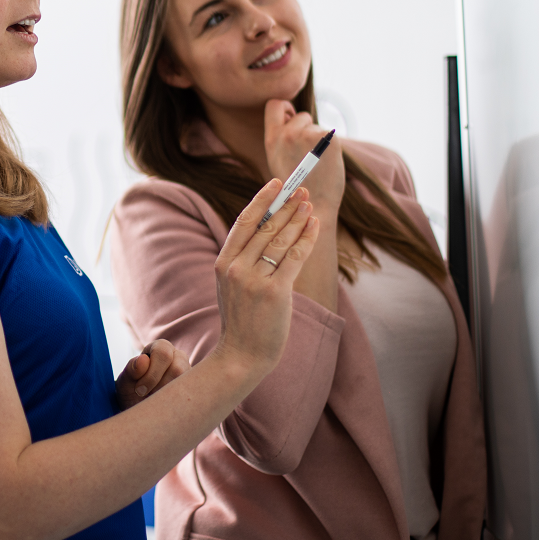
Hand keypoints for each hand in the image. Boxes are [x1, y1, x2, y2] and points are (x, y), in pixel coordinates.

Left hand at [116, 339, 187, 409]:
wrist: (139, 412)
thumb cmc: (131, 393)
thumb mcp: (125, 383)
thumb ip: (131, 370)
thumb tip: (144, 359)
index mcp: (161, 348)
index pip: (163, 353)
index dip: (151, 373)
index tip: (139, 391)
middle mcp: (178, 357)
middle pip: (177, 368)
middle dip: (159, 387)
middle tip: (147, 398)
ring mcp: (189, 373)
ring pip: (186, 384)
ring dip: (168, 397)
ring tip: (156, 402)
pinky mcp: (194, 389)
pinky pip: (192, 396)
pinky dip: (176, 404)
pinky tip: (166, 408)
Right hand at [211, 182, 319, 373]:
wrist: (241, 356)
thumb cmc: (242, 320)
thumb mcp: (231, 285)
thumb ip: (243, 259)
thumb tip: (267, 228)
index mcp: (223, 262)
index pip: (244, 221)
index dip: (262, 199)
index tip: (277, 183)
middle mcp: (236, 268)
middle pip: (266, 226)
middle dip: (286, 205)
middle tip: (302, 190)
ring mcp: (254, 280)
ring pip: (281, 239)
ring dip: (299, 218)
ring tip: (310, 205)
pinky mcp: (275, 292)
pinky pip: (295, 257)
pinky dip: (307, 238)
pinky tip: (315, 225)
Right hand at [263, 101, 344, 210]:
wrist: (314, 206)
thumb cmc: (296, 186)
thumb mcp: (277, 159)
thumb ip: (282, 139)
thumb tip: (293, 117)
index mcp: (272, 139)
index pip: (275, 104)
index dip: (285, 108)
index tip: (290, 119)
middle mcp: (288, 134)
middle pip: (301, 114)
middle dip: (305, 125)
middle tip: (307, 148)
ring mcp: (308, 135)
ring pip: (316, 127)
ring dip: (317, 139)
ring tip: (316, 162)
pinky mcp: (328, 139)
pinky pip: (328, 135)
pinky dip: (328, 146)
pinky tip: (326, 163)